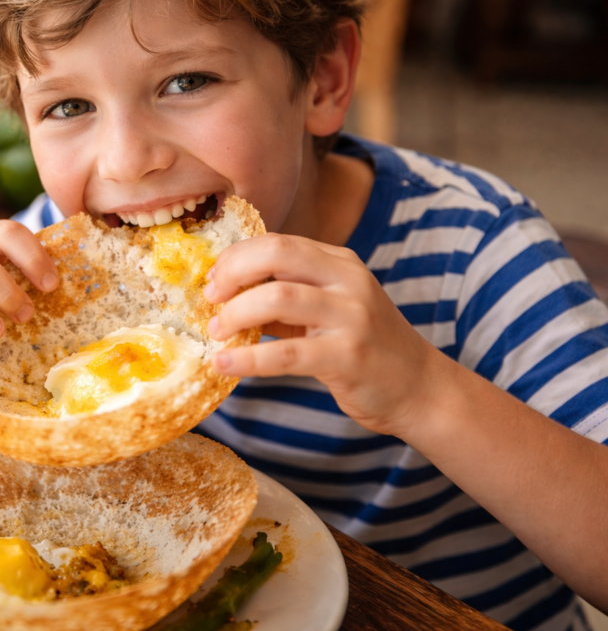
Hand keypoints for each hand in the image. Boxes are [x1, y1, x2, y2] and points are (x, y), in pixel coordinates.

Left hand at [203, 233, 445, 436]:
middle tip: (210, 299)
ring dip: (235, 314)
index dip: (237, 257)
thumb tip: (224, 293)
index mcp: (340, 263)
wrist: (419, 388)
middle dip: (232, 273)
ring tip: (216, 332)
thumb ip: (284, 296)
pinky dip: (247, 359)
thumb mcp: (327, 310)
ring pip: (278, 298)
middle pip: (276, 254)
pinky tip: (223, 364)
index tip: (213, 280)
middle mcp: (348, 281)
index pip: (278, 242)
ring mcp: (351, 317)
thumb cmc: (363, 347)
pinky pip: (285, 353)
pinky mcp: (348, 357)